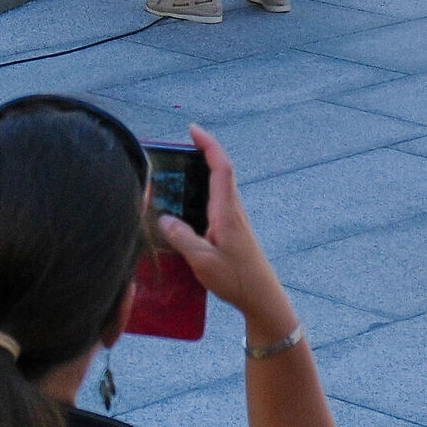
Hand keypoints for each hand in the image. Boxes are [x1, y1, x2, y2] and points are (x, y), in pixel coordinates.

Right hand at [155, 126, 294, 334]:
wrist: (262, 297)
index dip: (208, 145)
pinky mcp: (232, 230)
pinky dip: (202, 192)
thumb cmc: (236, 279)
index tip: (193, 129)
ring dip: (201, 173)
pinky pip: (216, 201)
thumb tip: (163, 219)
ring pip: (218, 186)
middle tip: (177, 147)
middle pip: (220, 171)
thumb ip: (182, 239)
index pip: (221, 168)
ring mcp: (234, 220)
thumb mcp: (203, 262)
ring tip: (175, 172)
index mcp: (227, 212)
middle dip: (202, 153)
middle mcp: (232, 210)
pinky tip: (186, 205)